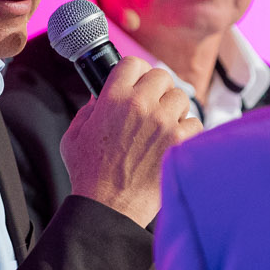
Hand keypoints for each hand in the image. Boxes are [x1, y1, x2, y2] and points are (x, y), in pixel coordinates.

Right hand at [60, 57, 201, 226]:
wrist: (108, 206)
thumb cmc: (89, 174)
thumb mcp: (74, 136)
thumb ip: (88, 110)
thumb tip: (99, 96)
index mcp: (112, 98)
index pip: (133, 63)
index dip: (136, 72)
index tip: (138, 82)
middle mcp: (140, 105)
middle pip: (162, 76)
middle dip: (158, 90)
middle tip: (153, 106)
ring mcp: (162, 122)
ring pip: (181, 98)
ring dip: (174, 110)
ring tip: (163, 127)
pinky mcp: (178, 141)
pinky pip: (194, 122)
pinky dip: (187, 131)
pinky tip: (173, 141)